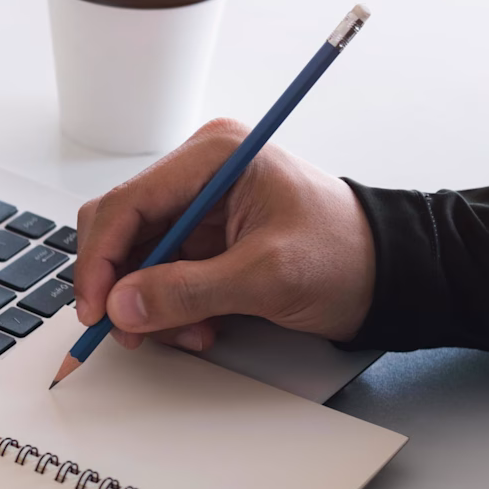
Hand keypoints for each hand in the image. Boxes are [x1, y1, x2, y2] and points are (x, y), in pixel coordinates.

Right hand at [73, 119, 376, 351]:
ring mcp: (198, 207)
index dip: (101, 259)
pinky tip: (199, 325)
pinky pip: (159, 274)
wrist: (390, 275)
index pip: (126, 203)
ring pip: (134, 258)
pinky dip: (167, 307)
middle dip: (120, 285)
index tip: (97, 307)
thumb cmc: (348, 256)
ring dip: (147, 304)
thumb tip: (123, 306)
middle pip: (120, 229)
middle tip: (128, 329)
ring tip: (186, 332)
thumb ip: (188, 291)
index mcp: (213, 156)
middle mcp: (197, 174)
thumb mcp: (266, 277)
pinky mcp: (203, 239)